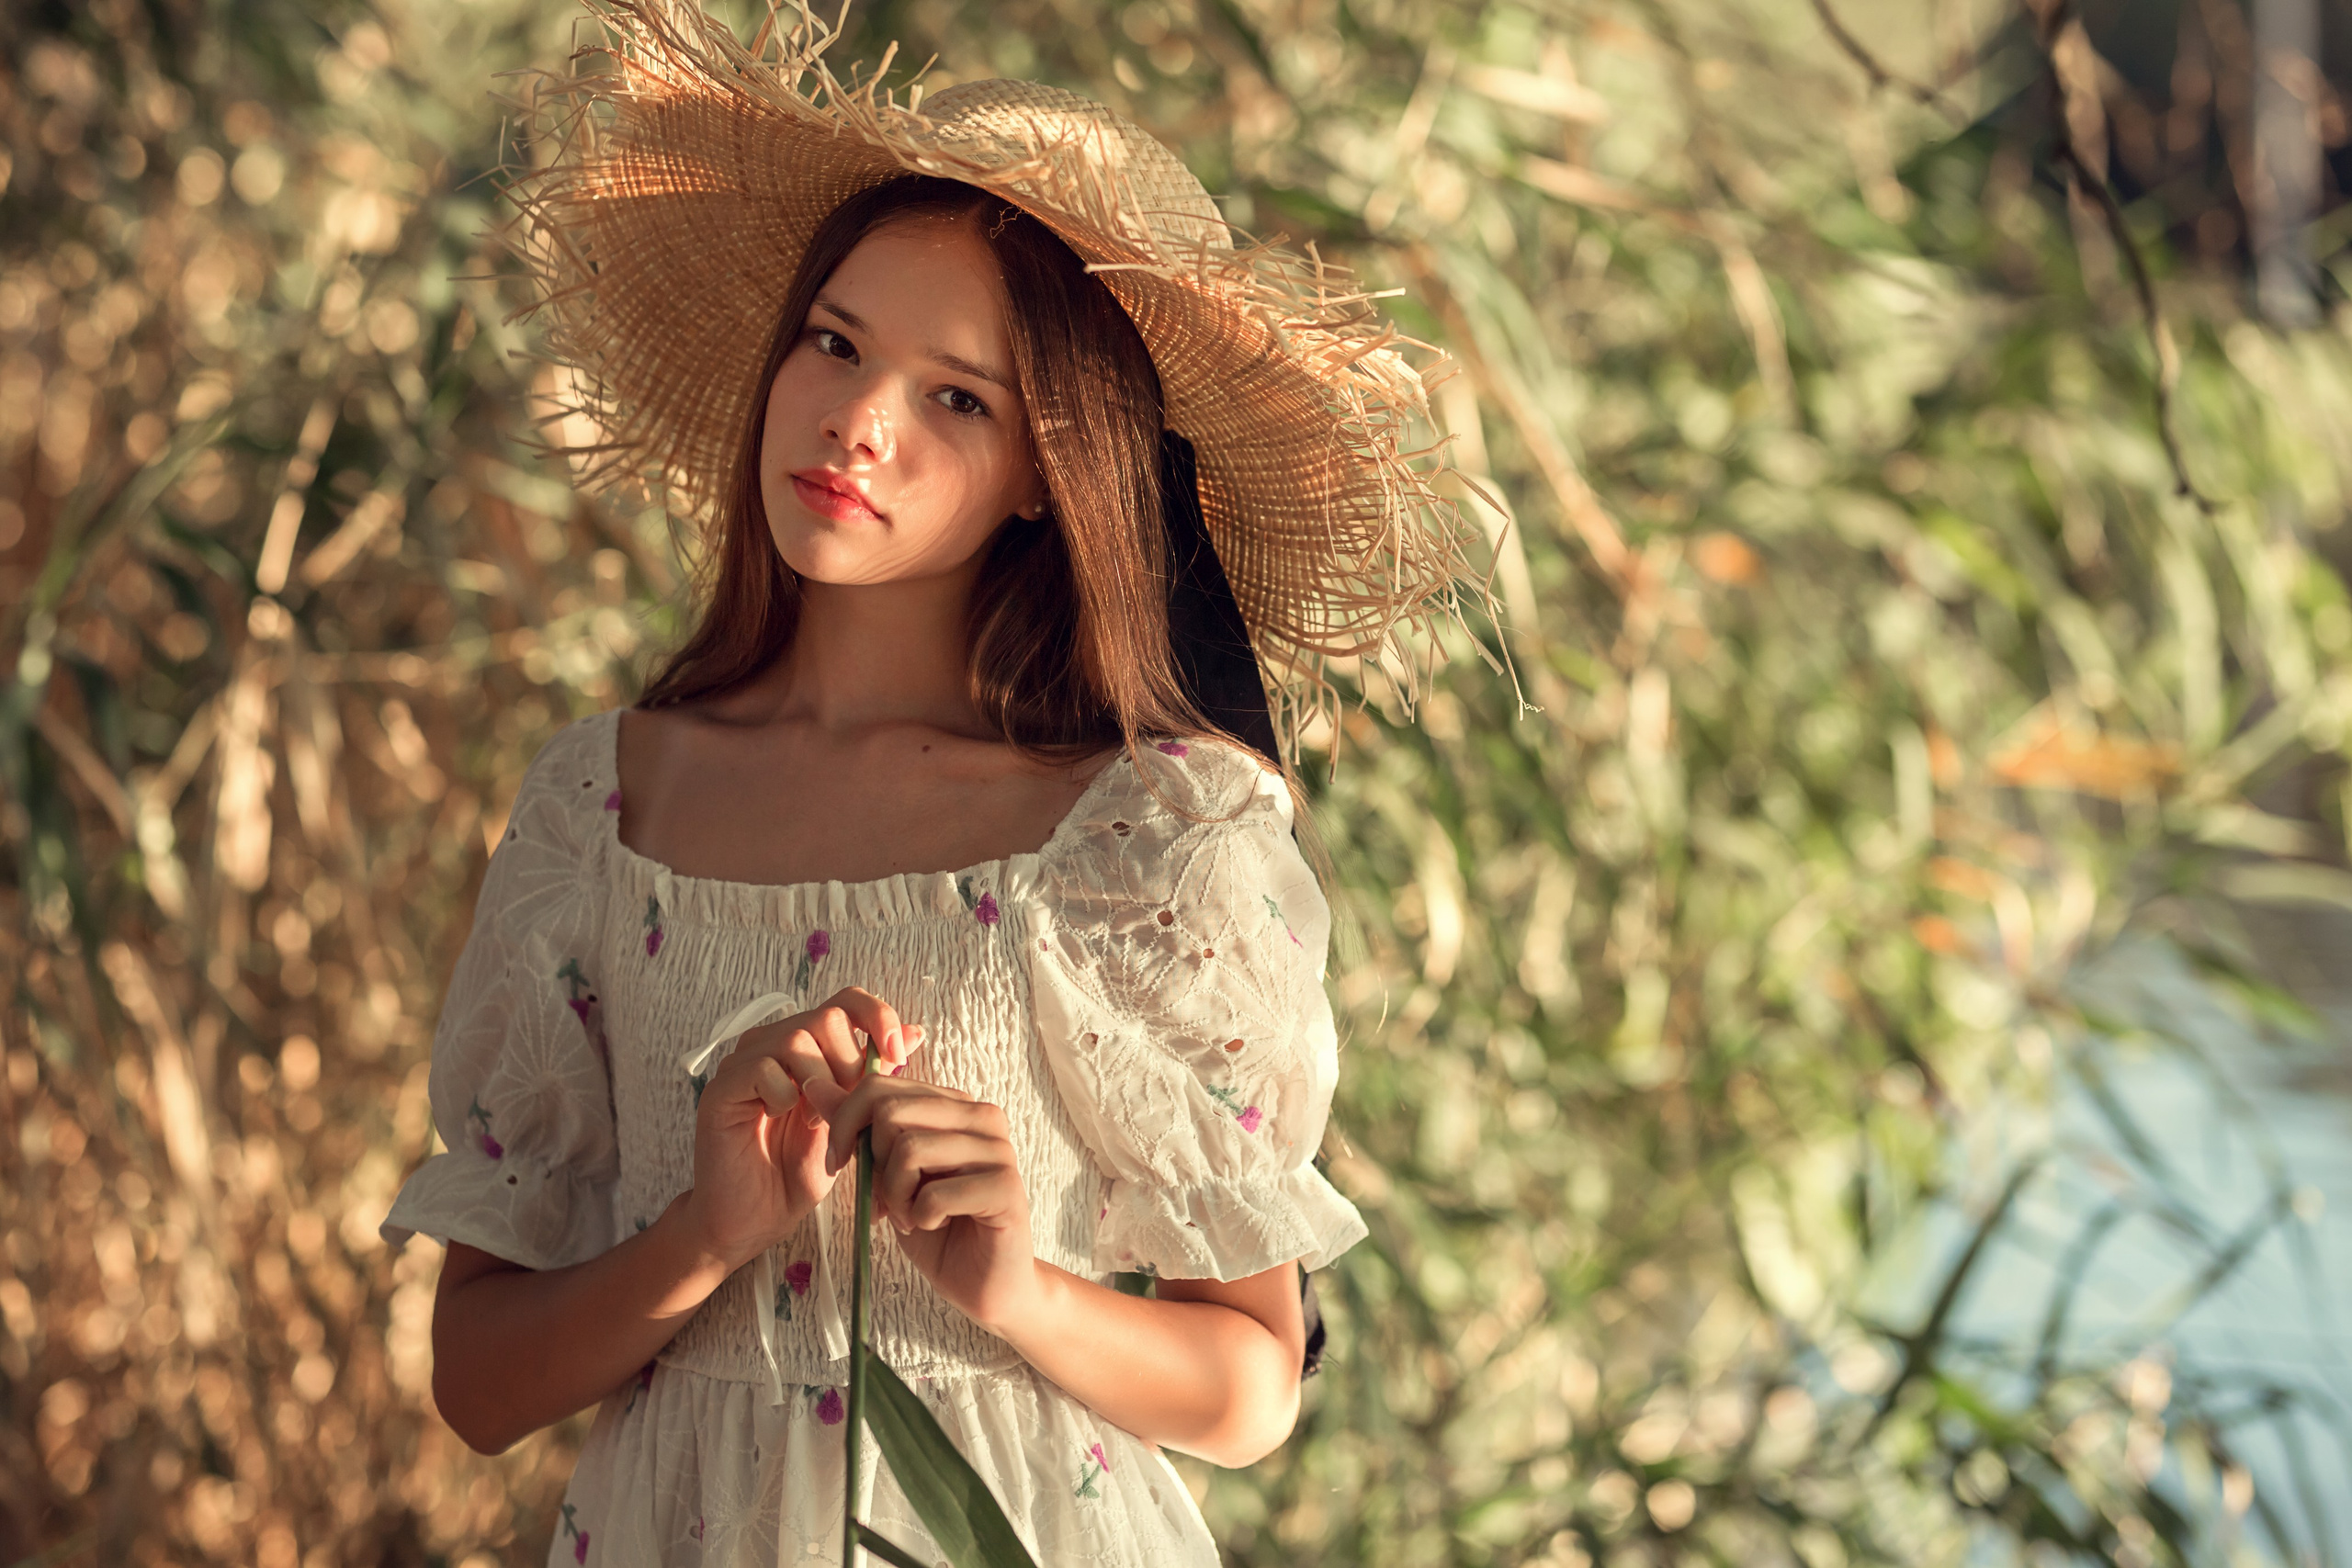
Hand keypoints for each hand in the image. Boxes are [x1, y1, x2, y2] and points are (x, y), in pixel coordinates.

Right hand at [681, 987, 924, 1272]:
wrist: (754, 1219)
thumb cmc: (797, 1172)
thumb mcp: (851, 1121)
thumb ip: (874, 1076)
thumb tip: (915, 1031)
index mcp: (805, 1045)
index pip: (846, 1001)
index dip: (877, 1017)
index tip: (899, 1058)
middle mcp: (772, 1043)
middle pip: (827, 1017)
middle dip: (851, 1065)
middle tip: (848, 1110)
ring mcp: (743, 1063)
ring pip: (796, 1038)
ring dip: (820, 1084)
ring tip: (815, 1121)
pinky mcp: (721, 1088)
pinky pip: (763, 1069)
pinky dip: (784, 1097)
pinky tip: (780, 1121)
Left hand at [825, 1075, 1040, 1332]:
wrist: (982, 1282)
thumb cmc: (936, 1227)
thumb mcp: (885, 1174)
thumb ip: (858, 1129)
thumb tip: (815, 1085)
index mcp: (954, 1105)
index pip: (881, 1087)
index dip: (845, 1124)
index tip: (838, 1162)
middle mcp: (981, 1116)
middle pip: (890, 1113)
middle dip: (873, 1164)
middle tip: (889, 1200)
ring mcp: (998, 1150)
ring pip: (910, 1150)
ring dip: (897, 1197)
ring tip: (912, 1217)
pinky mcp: (1006, 1188)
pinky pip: (934, 1194)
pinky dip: (921, 1219)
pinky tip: (937, 1226)